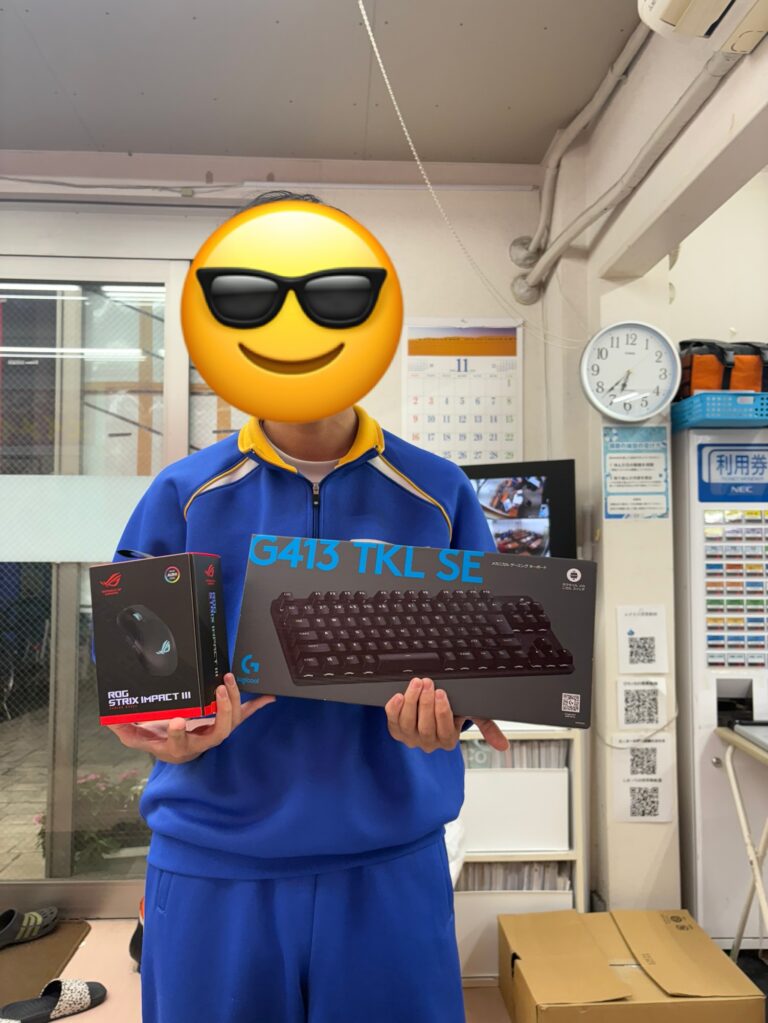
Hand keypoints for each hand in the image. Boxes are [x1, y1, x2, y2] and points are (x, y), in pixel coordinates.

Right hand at [107, 673, 274, 763]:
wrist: (179, 750)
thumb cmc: (161, 740)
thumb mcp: (141, 739)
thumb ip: (127, 731)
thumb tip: (111, 722)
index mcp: (180, 746)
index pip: (180, 742)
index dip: (178, 733)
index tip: (176, 720)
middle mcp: (203, 741)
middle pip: (219, 733)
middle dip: (222, 711)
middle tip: (219, 689)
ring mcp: (217, 732)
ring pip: (232, 722)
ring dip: (235, 701)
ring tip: (229, 680)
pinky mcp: (226, 722)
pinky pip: (245, 715)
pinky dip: (257, 705)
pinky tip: (269, 696)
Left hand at [384, 677, 509, 753]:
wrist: (431, 709)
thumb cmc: (453, 711)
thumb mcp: (472, 715)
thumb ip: (488, 727)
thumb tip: (504, 746)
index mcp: (448, 740)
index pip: (445, 730)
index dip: (442, 712)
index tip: (442, 692)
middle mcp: (428, 743)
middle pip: (425, 727)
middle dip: (425, 703)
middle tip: (428, 683)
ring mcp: (411, 739)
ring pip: (408, 723)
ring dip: (411, 701)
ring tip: (416, 683)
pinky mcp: (396, 732)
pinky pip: (392, 722)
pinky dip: (394, 709)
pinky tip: (398, 696)